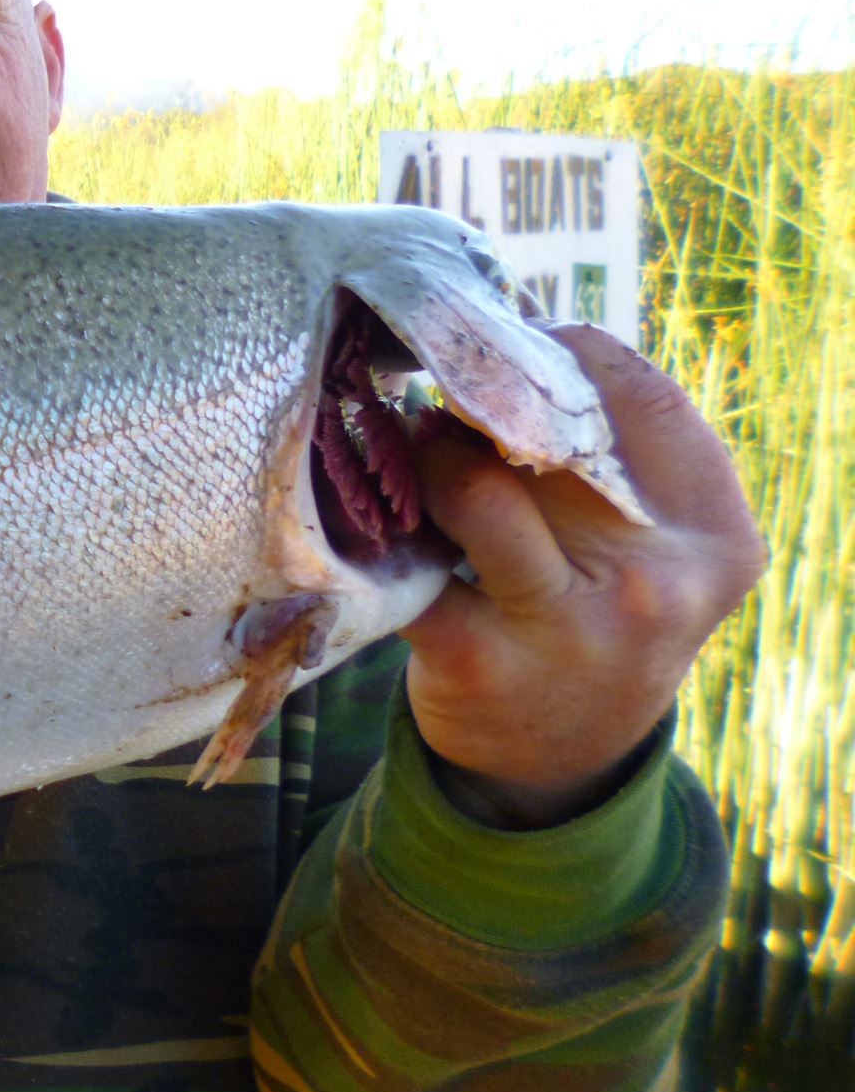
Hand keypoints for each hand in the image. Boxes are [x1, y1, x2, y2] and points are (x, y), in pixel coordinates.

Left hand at [402, 325, 765, 826]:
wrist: (559, 759)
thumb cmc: (593, 609)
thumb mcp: (643, 541)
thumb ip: (608, 451)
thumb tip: (512, 331)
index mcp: (716, 535)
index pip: (640, 396)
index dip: (560, 354)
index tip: (511, 347)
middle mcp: (656, 582)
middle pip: (545, 435)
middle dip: (479, 407)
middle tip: (446, 411)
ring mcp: (568, 626)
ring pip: (473, 487)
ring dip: (427, 461)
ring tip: (419, 465)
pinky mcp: (478, 659)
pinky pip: (405, 561)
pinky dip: (377, 531)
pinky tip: (375, 523)